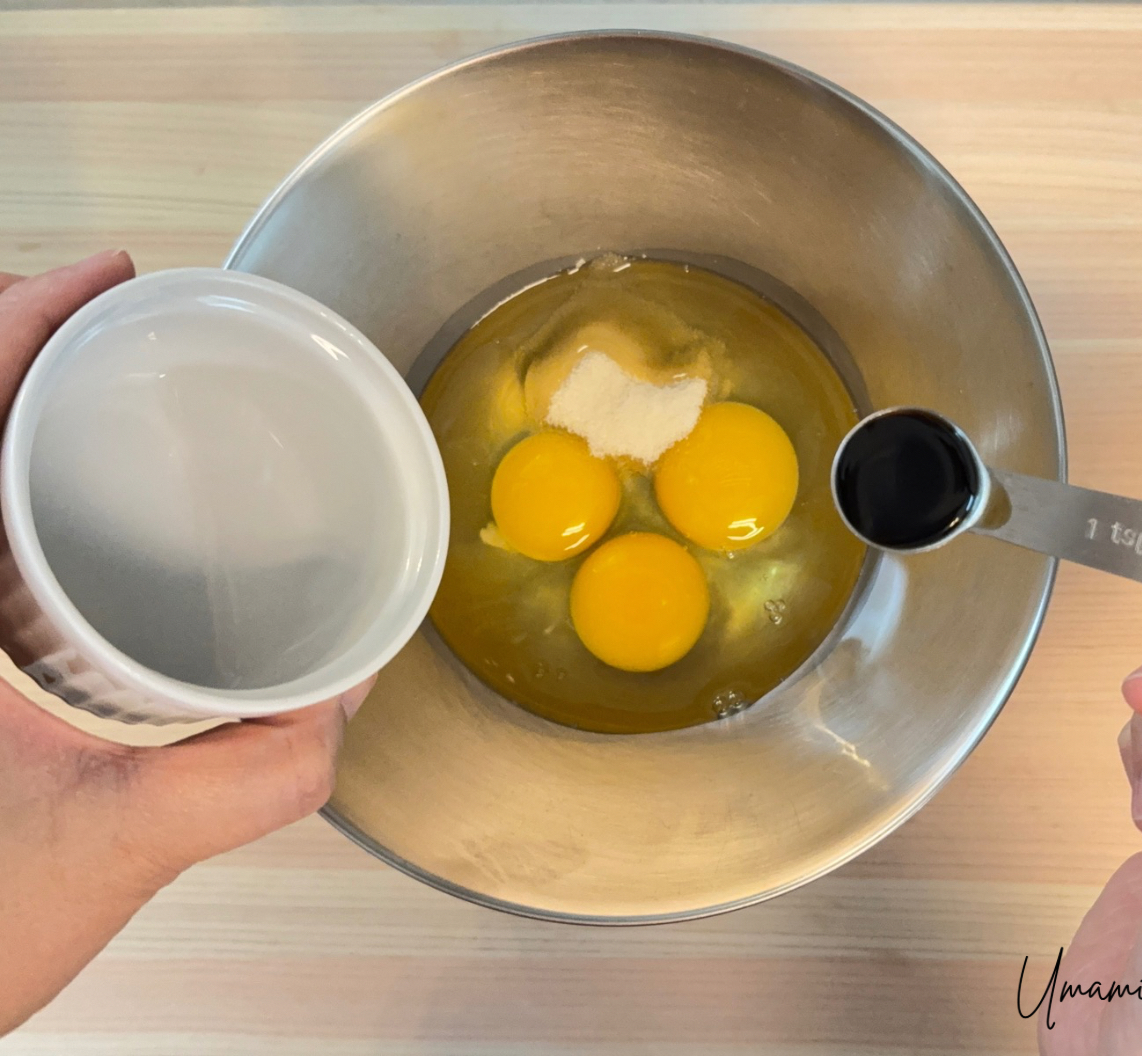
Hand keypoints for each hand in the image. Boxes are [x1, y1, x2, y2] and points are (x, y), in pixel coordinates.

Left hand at [0, 253, 371, 1035]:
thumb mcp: (113, 851)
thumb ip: (247, 776)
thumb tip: (339, 697)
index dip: (20, 320)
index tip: (99, 279)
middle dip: (29, 352)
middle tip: (112, 325)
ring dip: (20, 420)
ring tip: (103, 402)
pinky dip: (21, 499)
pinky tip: (79, 527)